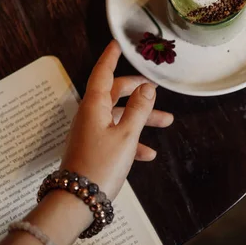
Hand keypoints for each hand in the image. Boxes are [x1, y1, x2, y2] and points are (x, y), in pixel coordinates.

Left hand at [61, 40, 172, 200]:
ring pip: (120, 116)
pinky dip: (132, 140)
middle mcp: (90, 114)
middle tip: (154, 87)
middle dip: (137, 90)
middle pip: (114, 93)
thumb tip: (147, 87)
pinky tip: (149, 154)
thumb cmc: (101, 165)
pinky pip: (116, 136)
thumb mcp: (126, 135)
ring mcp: (91, 131)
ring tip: (167, 122)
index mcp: (94, 105)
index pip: (103, 72)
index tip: (117, 43)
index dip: (111, 57)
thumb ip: (139, 109)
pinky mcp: (94, 148)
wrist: (78, 201)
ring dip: (142, 118)